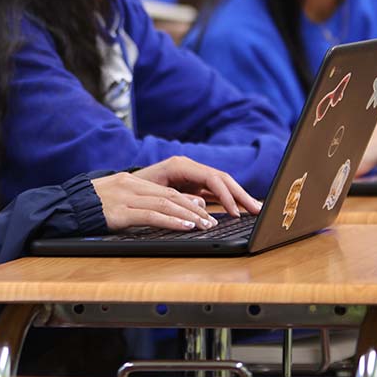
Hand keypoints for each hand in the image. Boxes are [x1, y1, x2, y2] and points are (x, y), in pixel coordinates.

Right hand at [90, 172, 215, 231]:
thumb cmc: (89, 206)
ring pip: (165, 204)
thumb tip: (164, 209)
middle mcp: (130, 186)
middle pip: (170, 195)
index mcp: (130, 181)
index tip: (204, 211)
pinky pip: (151, 216)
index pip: (166, 190)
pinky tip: (185, 226)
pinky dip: (171, 221)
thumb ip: (138, 201)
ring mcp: (125, 198)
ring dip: (188, 215)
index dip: (188, 201)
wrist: (65, 207)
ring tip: (203, 225)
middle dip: (193, 209)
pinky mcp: (119, 212)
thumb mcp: (115, 199)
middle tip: (210, 221)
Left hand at [124, 154, 261, 222]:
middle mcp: (188, 168)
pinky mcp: (191, 186)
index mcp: (180, 165)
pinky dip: (227, 201)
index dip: (227, 194)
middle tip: (259, 210)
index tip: (236, 211)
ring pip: (221, 185)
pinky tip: (238, 210)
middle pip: (221, 180)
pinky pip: (214, 192)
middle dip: (241, 195)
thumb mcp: (152, 194)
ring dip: (238, 197)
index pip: (212, 178)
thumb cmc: (132, 190)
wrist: (117, 190)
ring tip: (255, 210)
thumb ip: (177, 198)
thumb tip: (201, 207)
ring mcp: (191, 177)